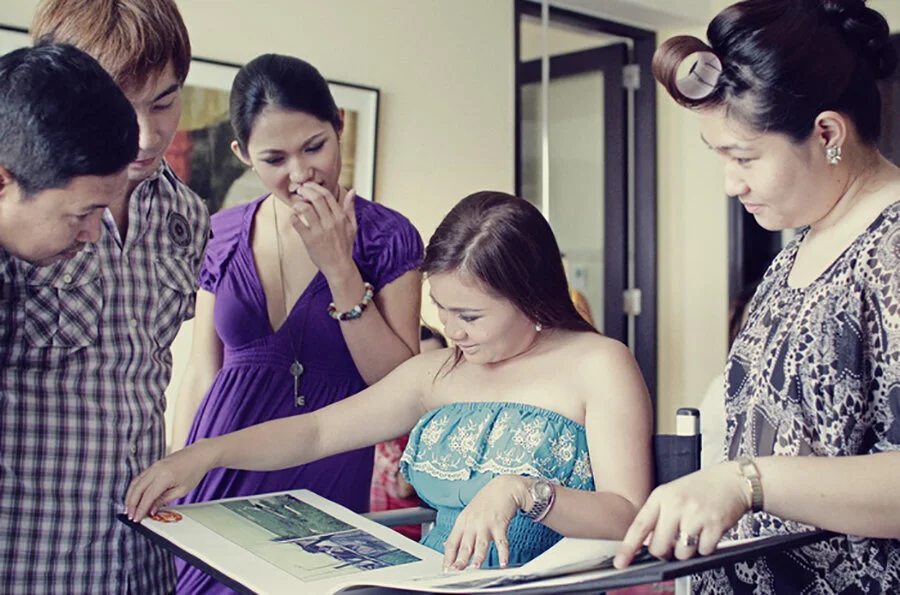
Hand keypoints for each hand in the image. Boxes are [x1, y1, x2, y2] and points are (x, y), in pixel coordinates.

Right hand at [125, 441, 217, 521]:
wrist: (200, 454)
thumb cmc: (194, 471)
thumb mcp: (181, 490)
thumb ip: (164, 499)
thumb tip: (151, 509)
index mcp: (164, 476)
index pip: (147, 496)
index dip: (140, 509)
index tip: (136, 519)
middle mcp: (156, 469)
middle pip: (137, 489)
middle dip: (131, 504)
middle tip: (130, 516)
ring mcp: (154, 466)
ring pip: (136, 482)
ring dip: (131, 496)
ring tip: (130, 508)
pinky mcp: (154, 465)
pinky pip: (140, 477)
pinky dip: (136, 488)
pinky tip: (136, 497)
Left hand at [288, 183, 357, 279]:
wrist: (339, 266)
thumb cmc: (345, 246)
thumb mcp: (352, 226)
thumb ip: (350, 208)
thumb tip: (352, 191)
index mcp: (340, 217)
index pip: (327, 195)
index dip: (316, 187)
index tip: (308, 186)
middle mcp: (330, 222)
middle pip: (316, 198)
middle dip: (306, 190)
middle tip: (299, 190)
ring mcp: (320, 231)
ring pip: (306, 209)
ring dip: (298, 203)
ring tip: (295, 203)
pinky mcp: (310, 240)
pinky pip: (298, 223)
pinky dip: (293, 216)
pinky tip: (293, 216)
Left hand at [443, 475, 526, 570]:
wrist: (503, 487)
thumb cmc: (486, 501)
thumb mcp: (468, 515)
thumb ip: (459, 532)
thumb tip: (447, 546)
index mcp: (462, 522)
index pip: (452, 543)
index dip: (448, 557)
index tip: (446, 569)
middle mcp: (472, 524)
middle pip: (464, 545)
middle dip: (459, 560)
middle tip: (455, 572)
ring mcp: (486, 524)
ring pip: (480, 544)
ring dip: (478, 557)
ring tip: (475, 568)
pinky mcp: (500, 524)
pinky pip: (502, 541)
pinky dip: (503, 553)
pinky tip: (504, 562)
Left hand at [613, 461, 750, 567]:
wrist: (732, 480)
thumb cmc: (701, 488)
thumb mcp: (672, 494)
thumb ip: (659, 516)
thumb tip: (648, 545)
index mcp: (661, 496)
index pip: (639, 526)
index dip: (628, 547)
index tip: (621, 562)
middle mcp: (676, 504)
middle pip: (659, 547)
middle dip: (665, 553)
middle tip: (673, 544)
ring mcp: (695, 514)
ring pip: (682, 552)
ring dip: (688, 551)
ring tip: (694, 534)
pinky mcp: (715, 524)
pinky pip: (703, 551)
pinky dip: (705, 548)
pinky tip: (708, 533)